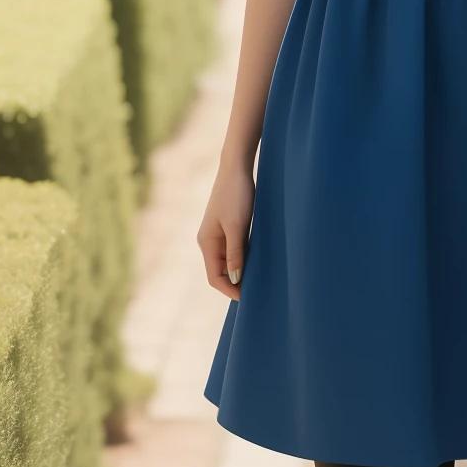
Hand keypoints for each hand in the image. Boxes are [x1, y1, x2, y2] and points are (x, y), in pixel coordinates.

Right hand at [197, 161, 254, 300]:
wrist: (236, 168)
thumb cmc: (236, 195)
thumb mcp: (237, 226)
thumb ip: (235, 253)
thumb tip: (235, 279)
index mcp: (207, 243)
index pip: (215, 278)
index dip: (231, 290)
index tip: (250, 298)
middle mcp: (209, 241)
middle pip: (220, 273)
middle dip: (236, 284)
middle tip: (258, 292)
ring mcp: (218, 235)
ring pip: (227, 263)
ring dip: (241, 272)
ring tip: (260, 280)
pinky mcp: (228, 228)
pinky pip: (233, 251)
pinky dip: (243, 260)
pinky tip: (257, 262)